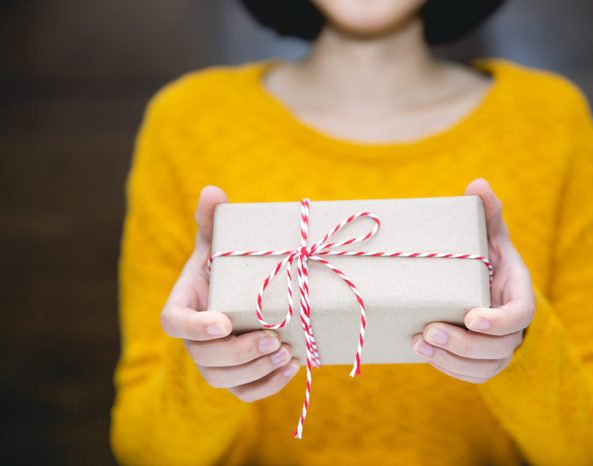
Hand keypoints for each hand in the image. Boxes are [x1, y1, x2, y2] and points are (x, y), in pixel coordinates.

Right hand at [160, 186, 300, 401]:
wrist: (238, 298)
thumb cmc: (223, 270)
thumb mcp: (217, 244)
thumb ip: (212, 222)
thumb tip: (213, 191)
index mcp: (183, 306)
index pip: (174, 324)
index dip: (194, 327)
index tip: (222, 323)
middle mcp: (193, 340)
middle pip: (204, 358)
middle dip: (239, 353)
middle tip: (272, 338)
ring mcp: (212, 363)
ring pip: (224, 380)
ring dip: (256, 371)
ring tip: (286, 352)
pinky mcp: (234, 378)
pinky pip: (244, 394)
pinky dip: (267, 386)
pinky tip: (291, 368)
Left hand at [411, 178, 534, 382]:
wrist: (488, 290)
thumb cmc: (489, 260)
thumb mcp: (491, 236)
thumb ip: (488, 214)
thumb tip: (477, 185)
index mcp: (519, 296)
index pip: (520, 316)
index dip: (499, 321)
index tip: (472, 316)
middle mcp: (514, 328)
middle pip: (498, 346)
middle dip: (464, 343)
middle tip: (429, 331)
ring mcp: (500, 349)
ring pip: (483, 366)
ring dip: (451, 358)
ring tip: (419, 344)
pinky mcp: (483, 363)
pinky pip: (471, 375)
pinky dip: (448, 368)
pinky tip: (423, 354)